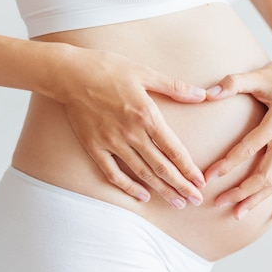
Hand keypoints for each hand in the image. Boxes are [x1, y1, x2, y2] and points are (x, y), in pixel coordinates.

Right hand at [52, 46, 206, 208]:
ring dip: (161, 190)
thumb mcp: (144, 72)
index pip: (173, 149)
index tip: (200, 181)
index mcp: (146, 115)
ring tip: (177, 202)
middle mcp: (131, 133)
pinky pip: (113, 173)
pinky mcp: (94, 147)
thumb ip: (174, 86)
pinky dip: (128, 187)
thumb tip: (201, 95)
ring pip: (142, 173)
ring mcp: (111, 142)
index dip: (189, 168)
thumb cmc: (108, 69)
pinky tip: (142, 196)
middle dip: (181, 186)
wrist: (70, 74)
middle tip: (195, 200)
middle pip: (161, 166)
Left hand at [204, 47, 271, 219]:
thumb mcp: (260, 74)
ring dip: (259, 199)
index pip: (249, 148)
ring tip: (239, 214)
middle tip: (218, 202)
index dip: (228, 164)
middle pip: (266, 174)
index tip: (208, 177)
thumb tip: (206, 93)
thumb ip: (233, 83)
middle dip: (242, 191)